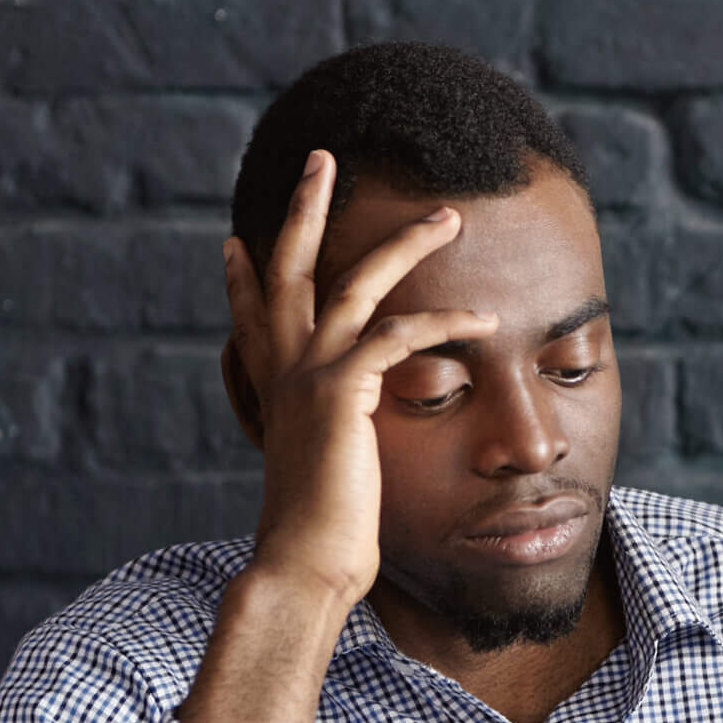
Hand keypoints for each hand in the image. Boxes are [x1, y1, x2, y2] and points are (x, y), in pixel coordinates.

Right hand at [223, 149, 495, 605]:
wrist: (305, 565)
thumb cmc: (324, 537)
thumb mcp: (324, 474)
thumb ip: (328, 444)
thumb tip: (337, 447)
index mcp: (276, 387)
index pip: (254, 314)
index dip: (244, 276)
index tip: (236, 240)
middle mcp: (285, 370)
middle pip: (291, 265)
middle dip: (306, 206)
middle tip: (321, 156)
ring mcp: (310, 376)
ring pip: (356, 281)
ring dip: (406, 242)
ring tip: (449, 215)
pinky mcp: (343, 392)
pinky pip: (401, 336)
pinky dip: (446, 322)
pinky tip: (486, 317)